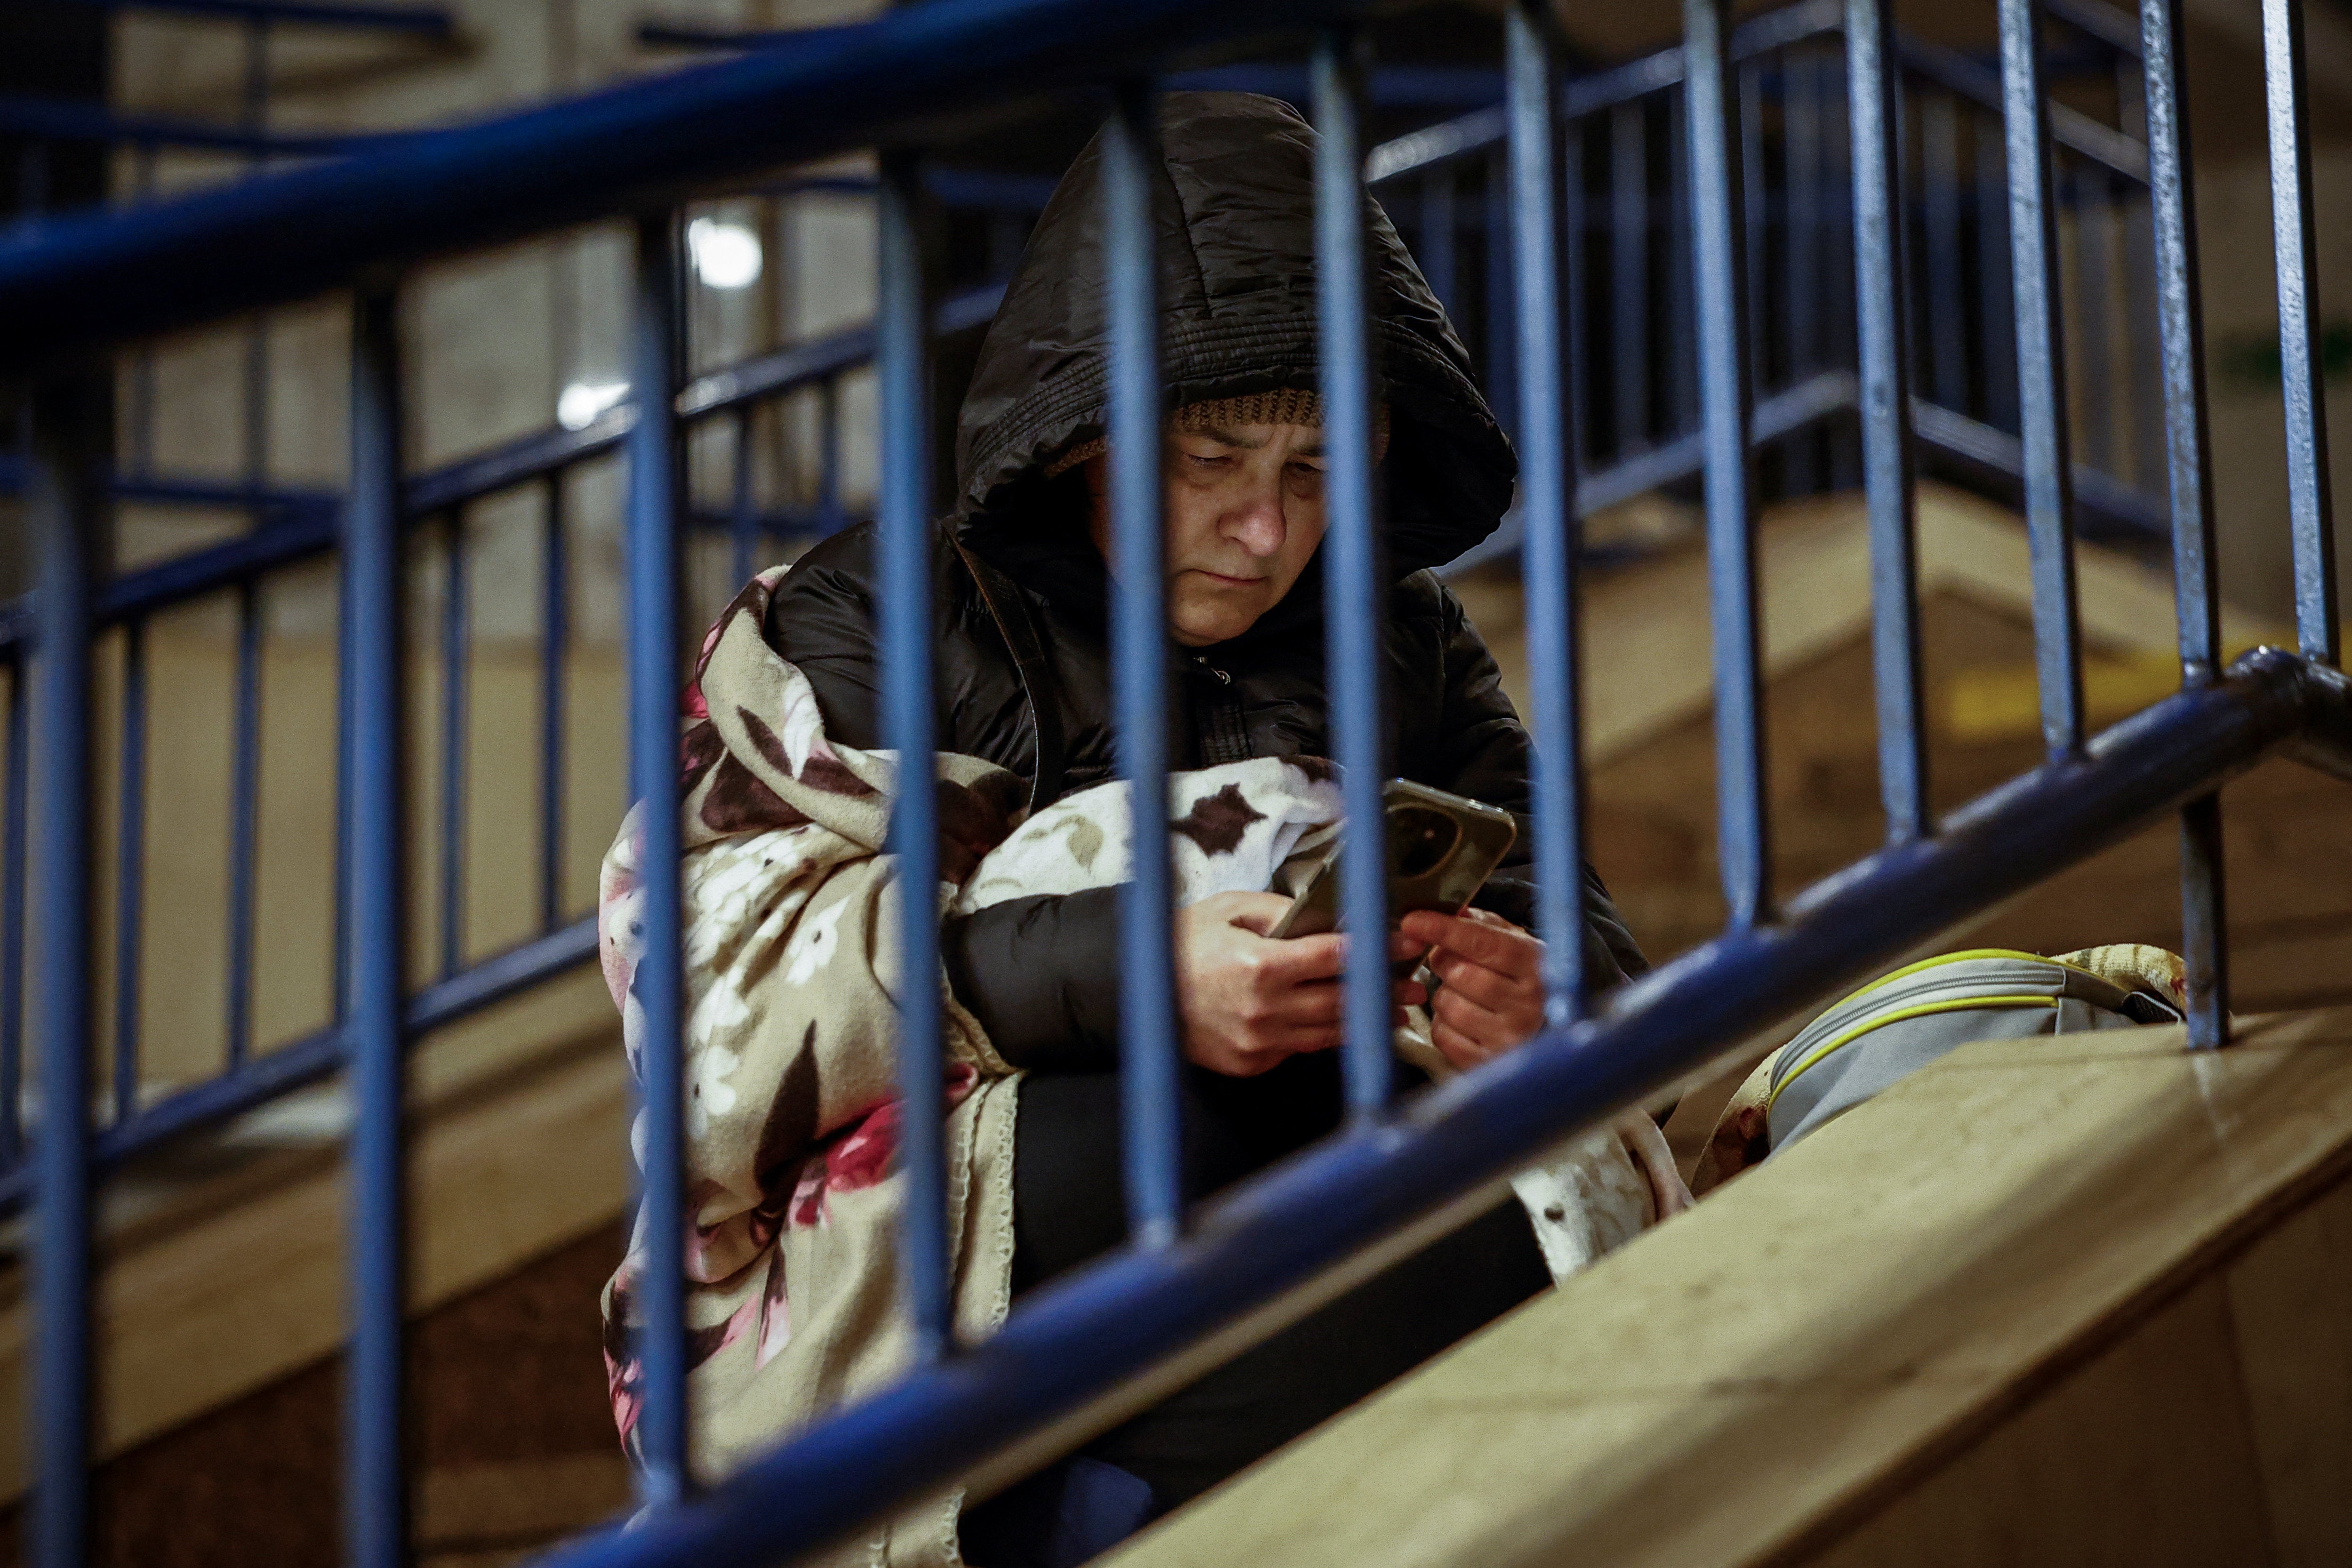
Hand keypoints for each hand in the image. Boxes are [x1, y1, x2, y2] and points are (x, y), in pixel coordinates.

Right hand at [1173, 892, 1417, 1076]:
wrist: (1139, 991)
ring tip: (1394, 1012)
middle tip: (1414, 985)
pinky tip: (1345, 1026)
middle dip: (1383, 991)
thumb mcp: (1231, 908)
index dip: (1377, 949)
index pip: (1336, 956)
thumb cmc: (1185, 943)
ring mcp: (1258, 1043)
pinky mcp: (1251, 1064)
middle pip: (1342, 1001)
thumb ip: (1283, 912)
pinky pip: (1299, 1049)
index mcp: (1261, 965)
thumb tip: (1330, 917)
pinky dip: (1324, 1037)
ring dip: (1366, 1022)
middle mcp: (1264, 1010)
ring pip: (1328, 1033)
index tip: (1406, 943)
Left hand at [1396, 908, 1546, 1069]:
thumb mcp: (1513, 943)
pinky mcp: (1489, 1062)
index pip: (1484, 943)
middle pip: (1460, 974)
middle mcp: (1528, 1004)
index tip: (1413, 921)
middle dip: (1444, 962)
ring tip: (1463, 993)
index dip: (1444, 930)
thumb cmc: (1522, 978)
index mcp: (1536, 965)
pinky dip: (1443, 1024)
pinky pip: (1443, 1036)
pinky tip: (1464, 1018)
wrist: (1549, 1027)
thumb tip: (1449, 912)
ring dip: (1444, 994)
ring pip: (1448, 1005)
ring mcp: (1510, 1037)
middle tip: (1451, 960)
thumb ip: (1481, 924)